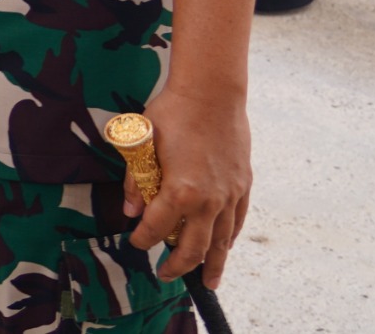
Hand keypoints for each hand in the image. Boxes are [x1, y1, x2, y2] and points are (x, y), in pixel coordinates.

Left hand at [127, 84, 252, 285]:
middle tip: (165, 274)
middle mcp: (208, 200)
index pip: (157, 228)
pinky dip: (229, 238)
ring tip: (208, 282)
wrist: (212, 93)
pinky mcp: (242, 185)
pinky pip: (237, 221)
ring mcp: (229, 194)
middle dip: (177, 264)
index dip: (143, 238)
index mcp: (180, 191)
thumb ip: (136, 182)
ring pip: (220, 241)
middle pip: (192, 246)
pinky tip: (224, 248)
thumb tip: (131, 210)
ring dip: (212, 264)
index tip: (135, 242)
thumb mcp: (142, 144)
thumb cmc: (173, 113)